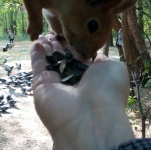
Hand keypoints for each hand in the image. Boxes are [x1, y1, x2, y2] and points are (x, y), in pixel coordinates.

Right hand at [30, 34, 134, 149]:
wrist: (89, 117)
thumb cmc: (106, 90)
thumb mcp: (115, 69)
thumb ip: (105, 60)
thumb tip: (97, 57)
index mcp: (92, 77)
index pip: (80, 58)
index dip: (74, 45)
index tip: (69, 33)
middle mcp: (74, 81)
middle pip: (63, 59)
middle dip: (58, 45)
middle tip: (53, 32)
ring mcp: (56, 84)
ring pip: (49, 62)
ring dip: (46, 48)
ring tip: (43, 34)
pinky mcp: (40, 86)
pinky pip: (38, 67)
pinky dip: (36, 55)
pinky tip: (36, 42)